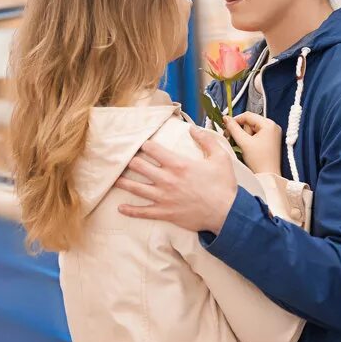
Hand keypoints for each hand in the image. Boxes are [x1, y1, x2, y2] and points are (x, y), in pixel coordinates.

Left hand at [116, 127, 237, 233]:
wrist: (226, 213)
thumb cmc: (223, 185)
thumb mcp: (220, 158)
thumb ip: (206, 140)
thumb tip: (193, 128)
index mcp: (178, 164)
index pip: (153, 149)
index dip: (145, 145)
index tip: (143, 145)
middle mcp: (167, 179)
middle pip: (139, 166)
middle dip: (131, 161)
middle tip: (126, 160)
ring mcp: (163, 197)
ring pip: (136, 188)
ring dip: (123, 183)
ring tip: (114, 179)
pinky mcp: (165, 213)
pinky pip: (143, 212)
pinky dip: (130, 210)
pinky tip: (120, 208)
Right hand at [224, 112, 281, 174]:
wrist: (268, 176)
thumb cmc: (259, 160)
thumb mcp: (244, 142)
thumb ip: (233, 128)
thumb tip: (226, 119)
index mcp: (269, 124)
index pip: (248, 115)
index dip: (235, 120)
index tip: (226, 126)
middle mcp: (273, 126)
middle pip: (250, 122)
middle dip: (241, 131)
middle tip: (234, 139)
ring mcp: (273, 134)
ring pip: (252, 129)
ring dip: (245, 136)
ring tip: (244, 146)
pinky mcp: (271, 140)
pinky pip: (257, 135)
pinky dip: (250, 140)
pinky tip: (249, 148)